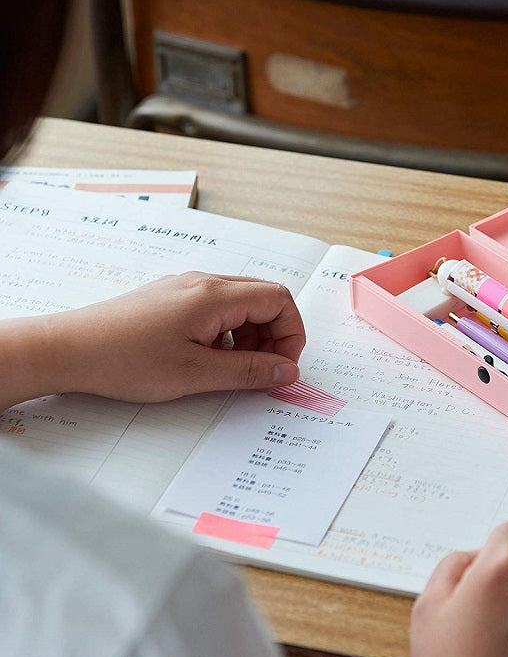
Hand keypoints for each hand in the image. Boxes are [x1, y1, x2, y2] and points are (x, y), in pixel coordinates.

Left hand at [1, 272, 305, 407]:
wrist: (68, 349)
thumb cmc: (125, 360)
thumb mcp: (195, 374)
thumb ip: (248, 372)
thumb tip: (288, 371)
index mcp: (215, 296)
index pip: (279, 299)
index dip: (291, 334)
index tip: (282, 367)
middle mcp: (204, 283)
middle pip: (264, 298)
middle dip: (274, 335)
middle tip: (262, 371)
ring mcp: (187, 288)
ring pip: (241, 304)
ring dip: (251, 336)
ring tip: (231, 368)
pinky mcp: (173, 298)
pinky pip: (217, 309)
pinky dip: (228, 333)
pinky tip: (207, 358)